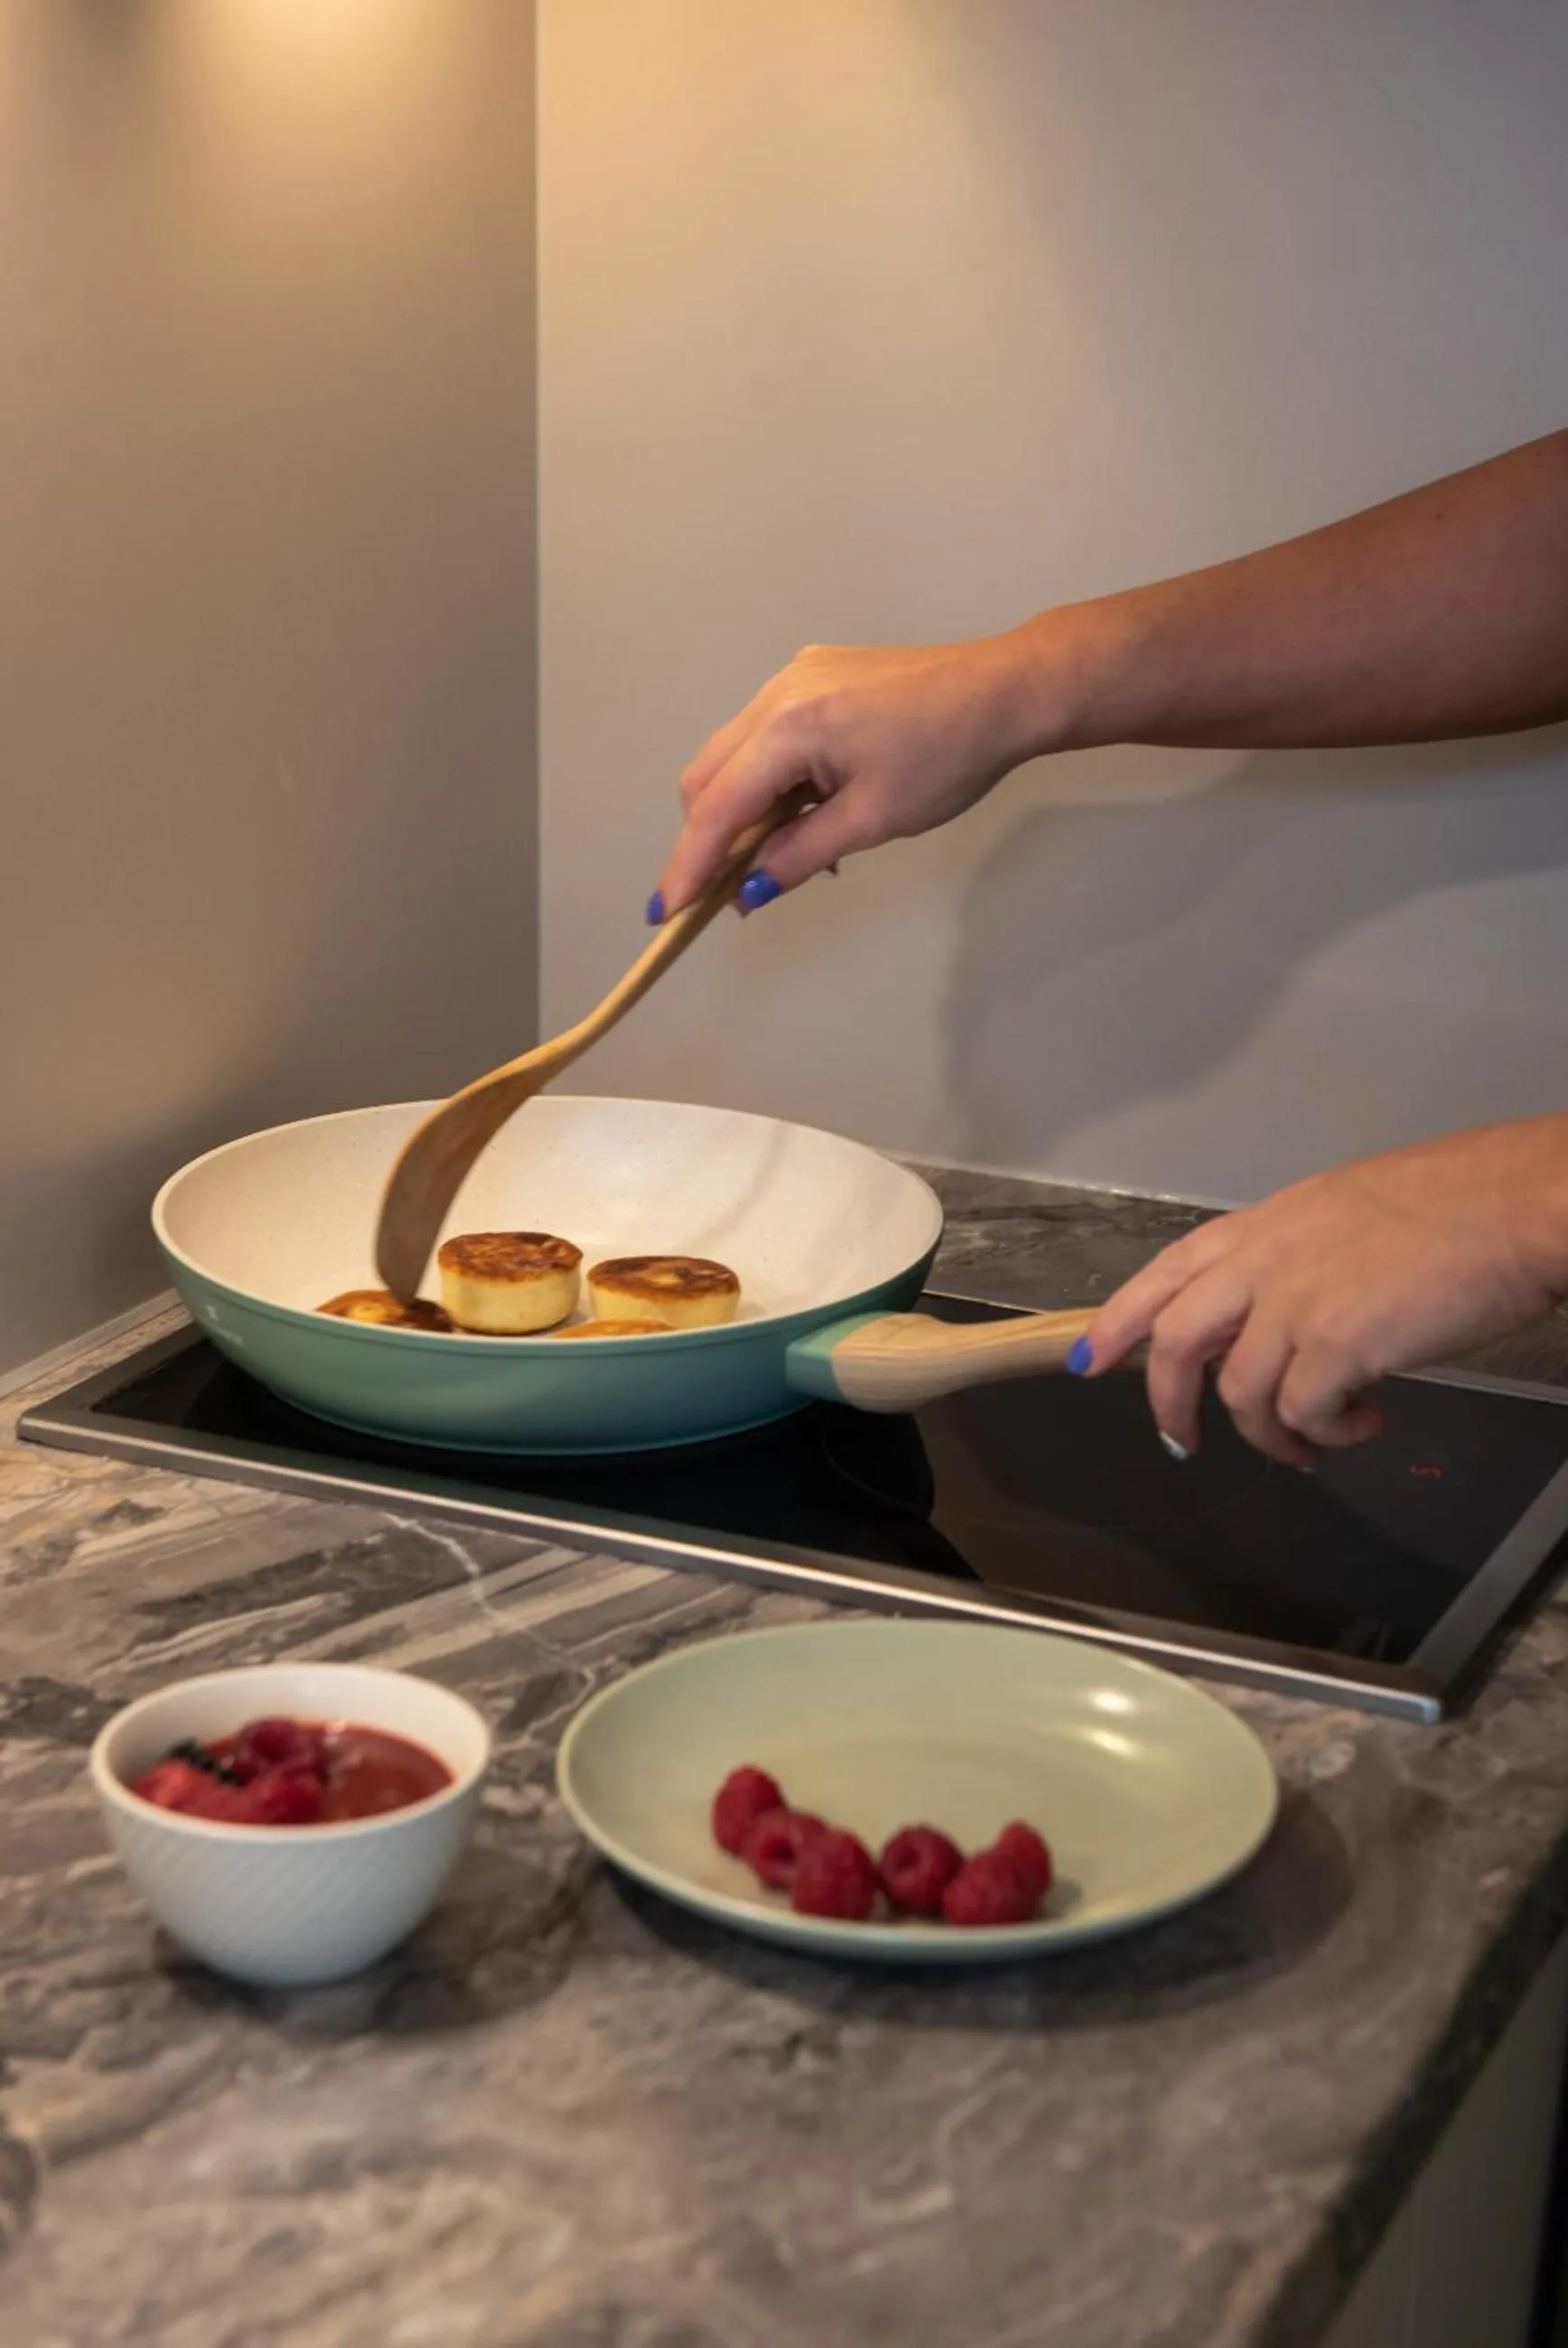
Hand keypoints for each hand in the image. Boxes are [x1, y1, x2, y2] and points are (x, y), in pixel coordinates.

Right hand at [651, 630, 1059, 918]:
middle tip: (730, 890)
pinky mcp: (814, 675)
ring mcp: (794, 677)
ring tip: (785, 853)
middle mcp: (777, 693)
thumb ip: (799, 856)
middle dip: (708, 837)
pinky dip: (769, 779)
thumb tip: (748, 891)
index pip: (717, 807)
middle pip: (707, 776)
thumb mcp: (872, 821)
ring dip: (743, 809)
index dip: (688, 865)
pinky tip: (807, 810)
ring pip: (733, 755)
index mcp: (788, 728)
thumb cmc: (947, 758)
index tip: (665, 912)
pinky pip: (766, 735)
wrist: (1004, 692)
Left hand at [1079, 1118, 1567, 1467]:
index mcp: (1268, 1223)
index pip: (1168, 1269)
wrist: (1518, 1206)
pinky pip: (1299, 1414)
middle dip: (1166, 1401)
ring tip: (1314, 1442)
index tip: (1091, 1356)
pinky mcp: (1336, 1345)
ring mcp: (1296, 1301)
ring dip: (1270, 1434)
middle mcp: (1267, 1259)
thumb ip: (1302, 1258)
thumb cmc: (1460, 1205)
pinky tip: (1364, 1423)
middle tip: (1180, 1442)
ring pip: (1239, 1392)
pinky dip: (1323, 1433)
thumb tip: (1290, 1314)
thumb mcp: (1350, 1212)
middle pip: (1174, 1339)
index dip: (1121, 1317)